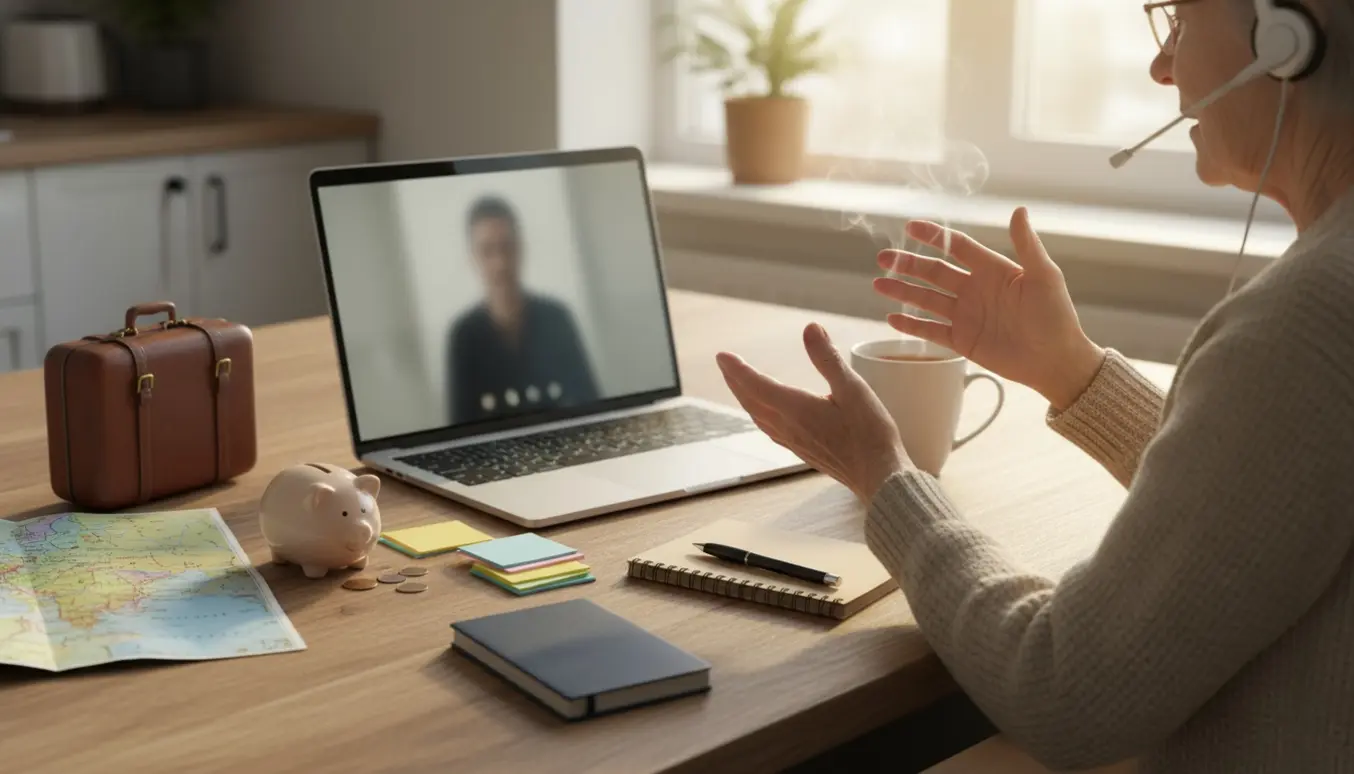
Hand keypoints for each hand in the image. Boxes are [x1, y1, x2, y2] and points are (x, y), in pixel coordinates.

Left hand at [716, 323, 911, 501]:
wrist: (878, 477)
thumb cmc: (870, 433)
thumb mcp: (853, 388)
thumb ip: (828, 358)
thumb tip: (810, 327)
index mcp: (795, 408)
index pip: (756, 384)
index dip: (737, 368)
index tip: (721, 355)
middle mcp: (788, 426)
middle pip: (751, 400)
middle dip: (735, 380)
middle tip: (724, 364)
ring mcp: (793, 441)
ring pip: (758, 416)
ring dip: (744, 397)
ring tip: (738, 384)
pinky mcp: (802, 451)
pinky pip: (770, 429)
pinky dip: (759, 414)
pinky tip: (764, 414)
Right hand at [874, 207, 1104, 410]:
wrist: (1056, 360)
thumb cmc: (1056, 316)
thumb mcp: (1044, 276)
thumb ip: (1027, 245)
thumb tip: (1019, 210)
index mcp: (993, 270)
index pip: (957, 247)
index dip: (935, 237)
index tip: (911, 227)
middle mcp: (974, 289)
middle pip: (934, 272)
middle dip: (908, 264)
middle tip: (884, 258)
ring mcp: (966, 315)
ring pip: (927, 299)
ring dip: (902, 291)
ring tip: (878, 284)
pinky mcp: (962, 341)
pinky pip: (930, 330)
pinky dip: (911, 324)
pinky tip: (892, 317)